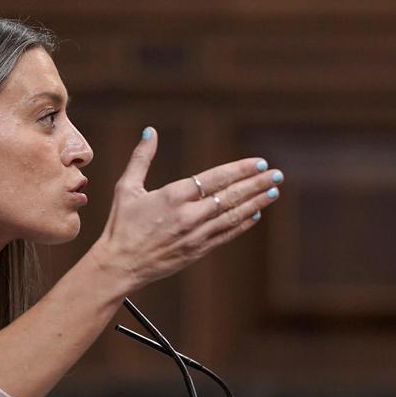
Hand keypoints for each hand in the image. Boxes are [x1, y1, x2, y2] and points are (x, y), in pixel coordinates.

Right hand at [89, 127, 281, 289]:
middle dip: (256, 184)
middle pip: (230, 196)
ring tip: (273, 192)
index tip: (259, 163)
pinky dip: (242, 225)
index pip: (215, 178)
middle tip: (276, 174)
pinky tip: (255, 215)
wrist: (119, 265)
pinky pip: (225, 236)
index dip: (240, 170)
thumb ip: (142, 158)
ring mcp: (195, 235)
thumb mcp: (126, 187)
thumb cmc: (121, 225)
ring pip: (232, 216)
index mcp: (173, 196)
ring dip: (255, 203)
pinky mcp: (196, 252)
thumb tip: (150, 131)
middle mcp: (188, 215)